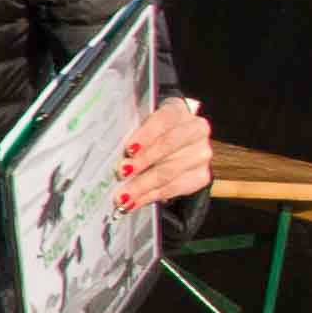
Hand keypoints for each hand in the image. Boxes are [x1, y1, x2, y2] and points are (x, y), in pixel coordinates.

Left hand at [115, 96, 213, 211]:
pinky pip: (174, 188)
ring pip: (170, 171)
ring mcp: (201, 154)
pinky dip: (150, 196)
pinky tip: (134, 202)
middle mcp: (196, 130)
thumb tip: (109, 151)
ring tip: (123, 196)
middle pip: (168, 146)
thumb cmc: (151, 133)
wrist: (176, 145)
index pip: (165, 120)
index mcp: (178, 110)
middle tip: (121, 173)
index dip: (146, 135)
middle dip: (143, 162)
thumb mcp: (142, 125)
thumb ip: (132, 134)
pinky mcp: (202, 175)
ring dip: (143, 186)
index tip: (129, 148)